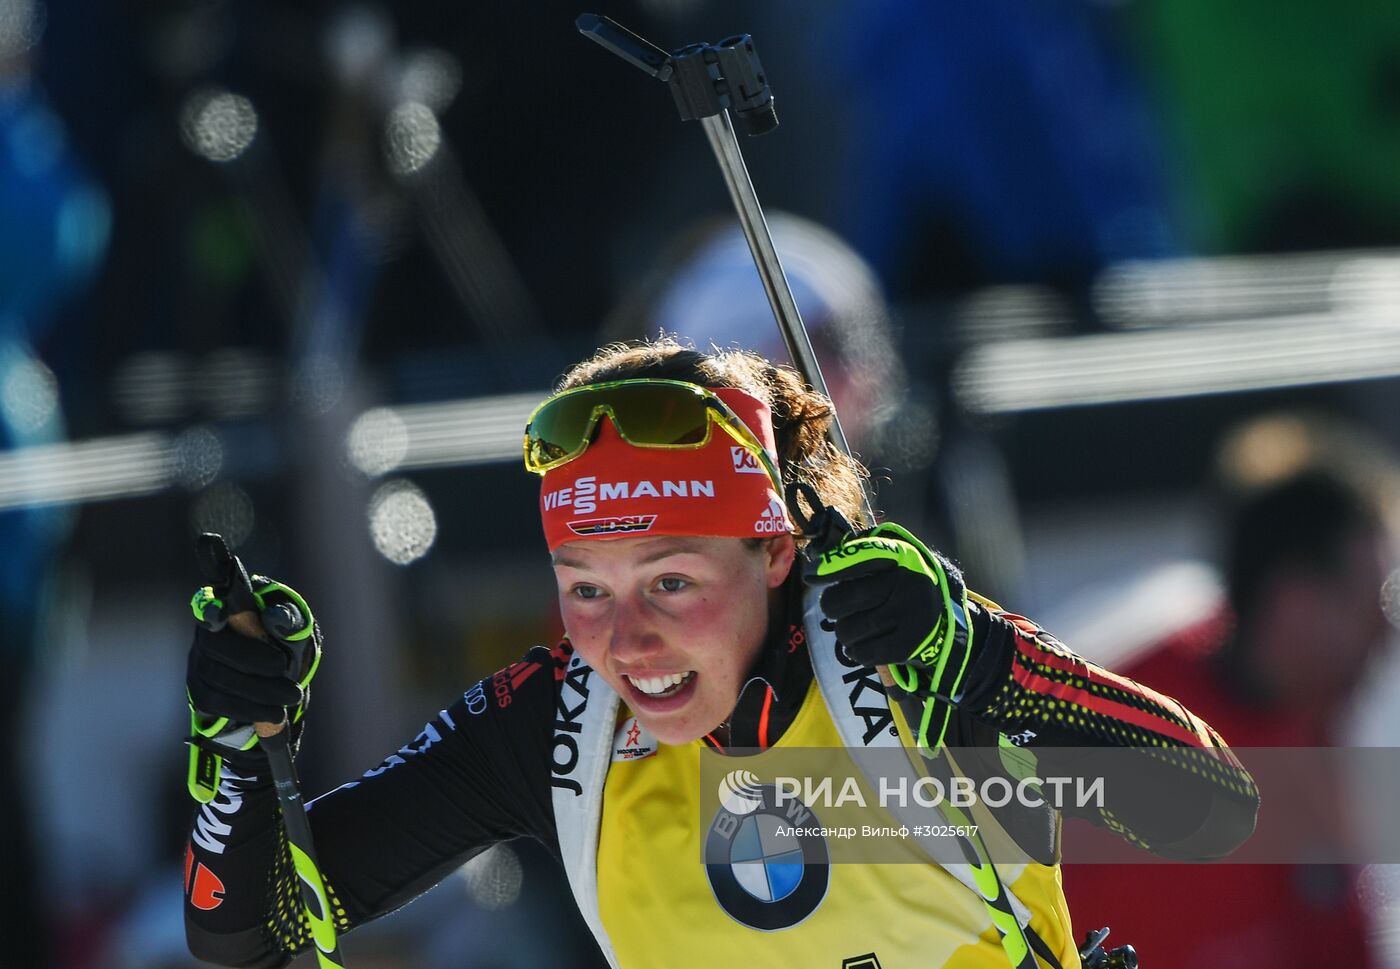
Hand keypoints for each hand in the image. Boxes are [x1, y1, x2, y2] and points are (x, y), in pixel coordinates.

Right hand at [185, 534, 320, 800]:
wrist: (281, 688)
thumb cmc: (288, 645)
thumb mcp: (298, 631)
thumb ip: (290, 620)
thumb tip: (275, 617)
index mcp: (231, 605)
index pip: (213, 596)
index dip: (210, 600)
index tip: (220, 608)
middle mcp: (208, 630)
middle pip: (216, 643)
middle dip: (251, 658)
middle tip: (284, 668)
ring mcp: (201, 661)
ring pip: (218, 676)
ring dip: (256, 689)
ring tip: (290, 697)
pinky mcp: (201, 690)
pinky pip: (218, 701)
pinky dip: (248, 708)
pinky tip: (273, 714)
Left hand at [810, 522, 972, 701]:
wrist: (947, 618)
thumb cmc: (903, 585)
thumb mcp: (892, 560)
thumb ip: (861, 553)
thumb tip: (818, 562)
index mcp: (902, 556)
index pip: (861, 556)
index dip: (831, 566)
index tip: (810, 575)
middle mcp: (909, 584)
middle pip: (846, 599)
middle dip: (831, 605)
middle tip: (834, 608)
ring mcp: (911, 616)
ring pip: (849, 629)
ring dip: (843, 631)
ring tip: (852, 627)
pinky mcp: (911, 645)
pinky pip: (864, 652)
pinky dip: (855, 651)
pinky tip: (861, 645)